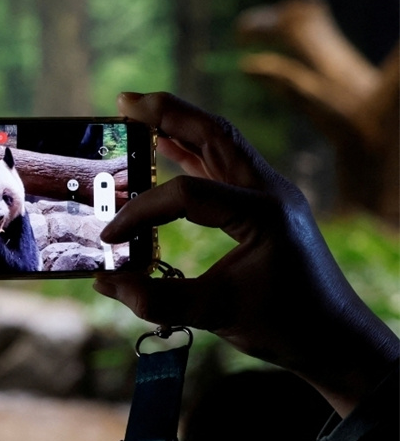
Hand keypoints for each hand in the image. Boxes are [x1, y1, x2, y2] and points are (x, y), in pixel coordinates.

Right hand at [94, 92, 397, 416]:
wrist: (335, 339)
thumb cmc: (285, 327)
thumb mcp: (217, 314)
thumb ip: (158, 300)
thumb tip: (106, 284)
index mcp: (263, 211)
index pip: (188, 194)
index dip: (142, 212)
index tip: (111, 237)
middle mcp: (271, 191)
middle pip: (214, 135)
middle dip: (168, 113)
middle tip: (125, 101)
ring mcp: (271, 193)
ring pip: (221, 143)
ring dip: (181, 125)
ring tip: (140, 110)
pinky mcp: (266, 205)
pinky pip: (225, 166)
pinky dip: (194, 152)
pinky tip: (168, 146)